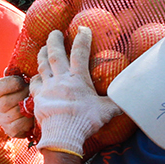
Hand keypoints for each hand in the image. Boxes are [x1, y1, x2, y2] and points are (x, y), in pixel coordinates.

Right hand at [0, 74, 32, 139]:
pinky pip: (20, 126)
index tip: (22, 81)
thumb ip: (14, 73)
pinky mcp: (11, 131)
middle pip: (7, 102)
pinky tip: (32, 114)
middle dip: (23, 95)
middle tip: (31, 91)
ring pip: (15, 114)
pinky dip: (29, 120)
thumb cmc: (18, 92)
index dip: (14, 83)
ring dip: (27, 107)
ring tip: (33, 101)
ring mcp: (2, 121)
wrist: (16, 111)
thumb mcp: (13, 81)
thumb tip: (16, 65)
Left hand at [29, 28, 119, 156]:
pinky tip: (36, 77)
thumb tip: (130, 99)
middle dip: (55, 40)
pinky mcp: (38, 97)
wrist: (62, 135)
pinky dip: (35, 78)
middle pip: (55, 53)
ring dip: (42, 54)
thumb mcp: (106, 111)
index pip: (80, 52)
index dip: (82, 38)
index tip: (82, 28)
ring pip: (43, 65)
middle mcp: (61, 78)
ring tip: (43, 47)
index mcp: (78, 78)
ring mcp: (47, 87)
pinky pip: (34, 83)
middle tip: (55, 32)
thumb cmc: (85, 121)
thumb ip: (116, 102)